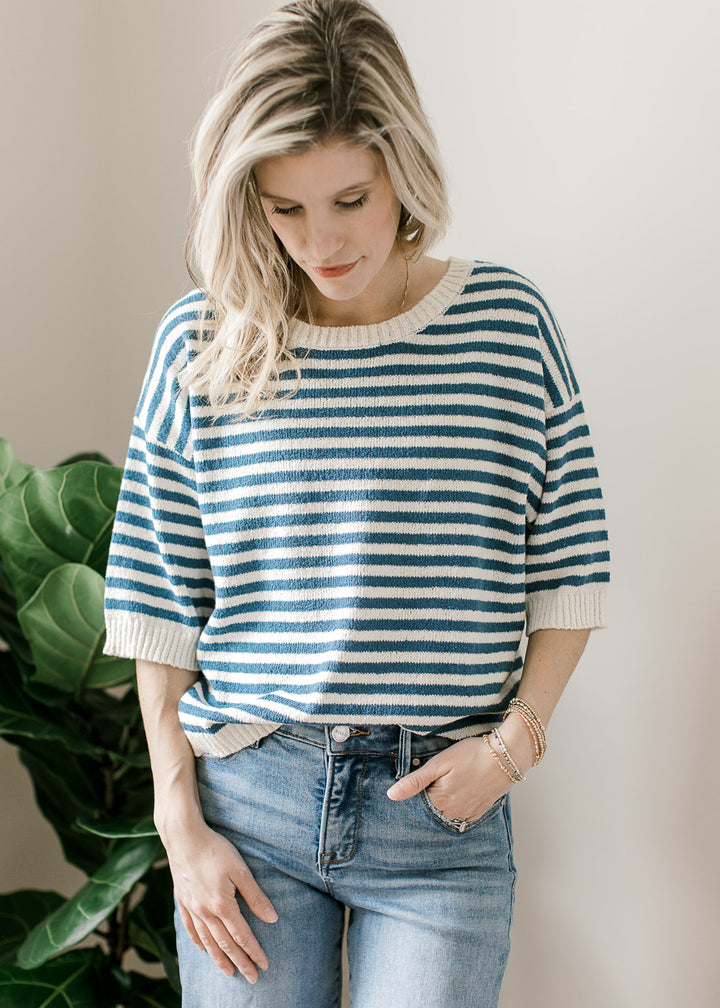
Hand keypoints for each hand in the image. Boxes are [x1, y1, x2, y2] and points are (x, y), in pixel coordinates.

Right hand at [162, 819, 277, 983]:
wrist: (183, 837)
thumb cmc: (215, 849)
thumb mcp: (240, 870)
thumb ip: (255, 896)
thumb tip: (272, 918)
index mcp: (222, 905)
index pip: (242, 936)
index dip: (254, 952)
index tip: (264, 965)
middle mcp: (205, 912)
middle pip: (225, 944)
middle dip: (240, 962)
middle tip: (252, 978)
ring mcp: (192, 907)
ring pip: (207, 941)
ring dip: (219, 958)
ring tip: (229, 972)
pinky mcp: (182, 900)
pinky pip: (190, 927)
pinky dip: (198, 941)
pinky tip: (203, 949)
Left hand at [386, 734, 520, 823]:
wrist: (506, 757)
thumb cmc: (471, 755)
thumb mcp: (439, 764)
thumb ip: (415, 781)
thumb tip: (391, 796)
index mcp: (439, 801)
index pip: (417, 804)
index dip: (416, 792)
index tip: (419, 781)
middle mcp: (453, 812)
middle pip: (432, 811)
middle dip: (429, 799)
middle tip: (436, 780)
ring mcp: (468, 813)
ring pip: (447, 814)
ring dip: (443, 804)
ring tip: (449, 784)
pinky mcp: (480, 810)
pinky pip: (463, 815)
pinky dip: (458, 807)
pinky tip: (461, 792)